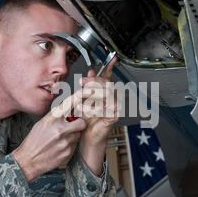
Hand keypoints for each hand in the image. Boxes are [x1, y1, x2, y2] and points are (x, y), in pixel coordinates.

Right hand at [12, 90, 88, 182]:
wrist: (28, 160)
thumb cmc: (34, 141)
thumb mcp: (42, 124)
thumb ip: (56, 117)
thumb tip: (70, 111)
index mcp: (52, 119)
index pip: (69, 104)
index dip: (80, 97)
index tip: (89, 92)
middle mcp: (59, 128)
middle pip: (81, 122)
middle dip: (79, 123)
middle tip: (72, 126)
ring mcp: (64, 141)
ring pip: (78, 134)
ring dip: (72, 136)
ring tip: (59, 140)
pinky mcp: (67, 152)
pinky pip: (74, 145)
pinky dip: (69, 146)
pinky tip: (58, 148)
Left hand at [77, 57, 120, 174]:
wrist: (86, 137)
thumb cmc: (85, 121)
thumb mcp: (82, 99)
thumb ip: (87, 86)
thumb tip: (90, 71)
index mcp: (105, 93)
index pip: (108, 77)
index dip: (110, 67)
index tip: (113, 58)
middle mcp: (112, 98)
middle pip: (106, 83)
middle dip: (94, 81)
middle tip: (83, 82)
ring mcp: (115, 106)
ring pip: (107, 92)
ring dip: (93, 92)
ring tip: (82, 95)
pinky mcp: (115, 115)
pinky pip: (108, 104)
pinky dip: (96, 105)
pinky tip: (88, 107)